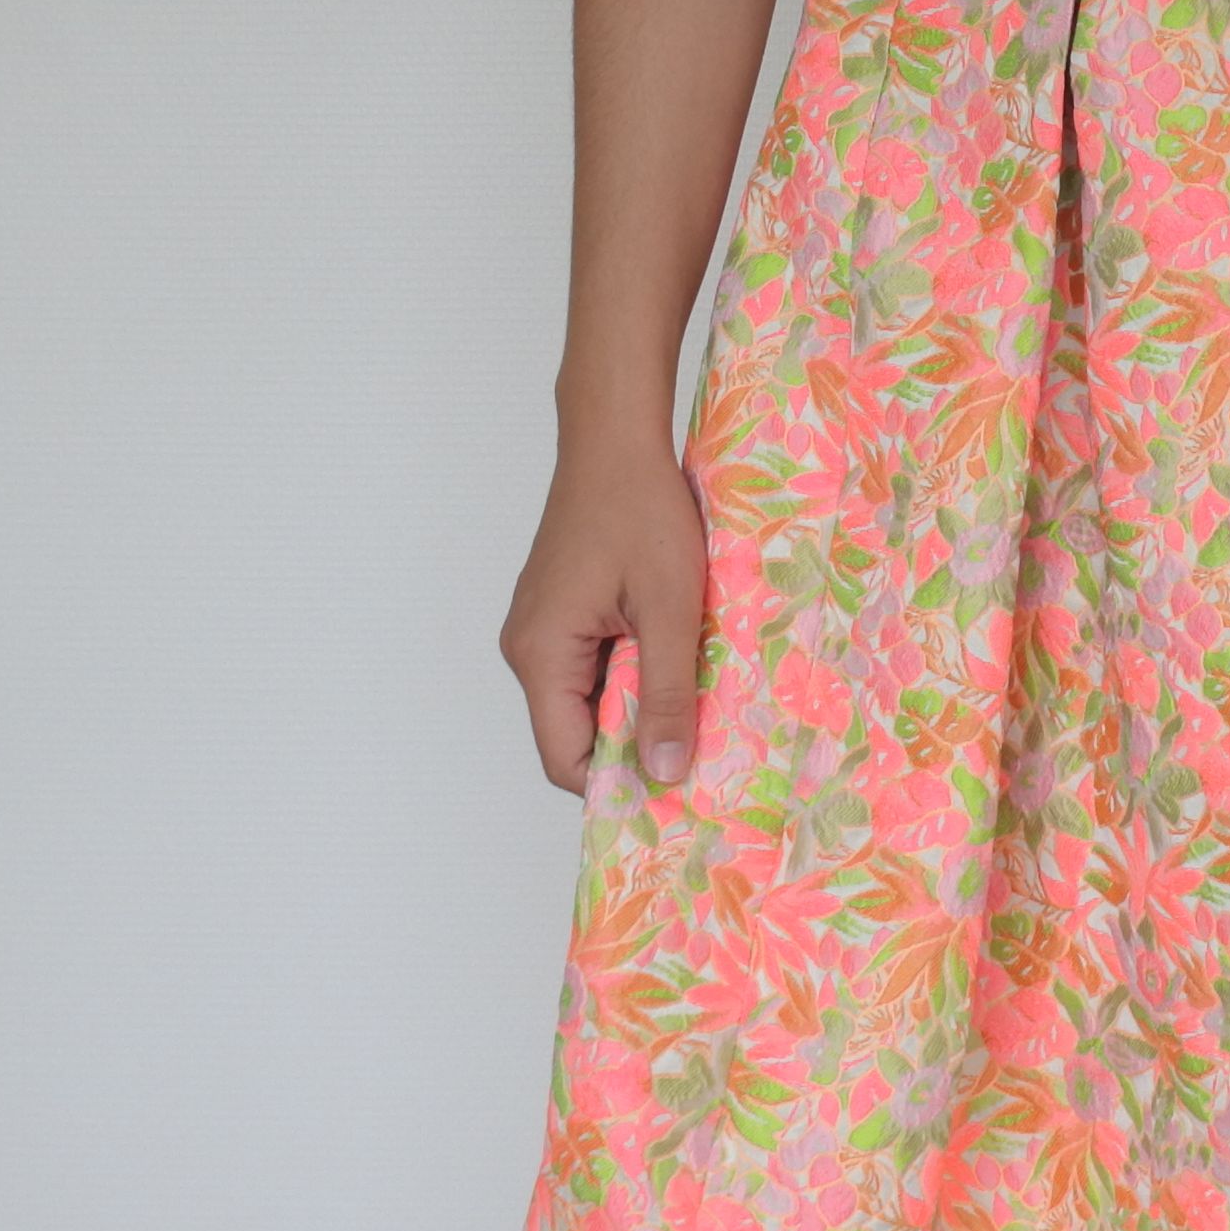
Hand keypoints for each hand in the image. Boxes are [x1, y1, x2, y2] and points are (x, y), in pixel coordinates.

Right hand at [499, 435, 709, 793]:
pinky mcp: (562, 608)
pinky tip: (678, 659)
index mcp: (540, 655)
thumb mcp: (670, 609)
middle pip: (575, 731)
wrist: (617, 437)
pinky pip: (594, 663)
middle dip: (635, 744)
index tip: (675, 792)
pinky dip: (634, 670)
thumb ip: (668, 694)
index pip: (565, 759)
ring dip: (640, 703)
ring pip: (589, 696)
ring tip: (696, 702)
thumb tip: (667, 772)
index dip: (618, 784)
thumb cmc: (642, 510)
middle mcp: (529, 648)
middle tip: (700, 750)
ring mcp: (543, 626)